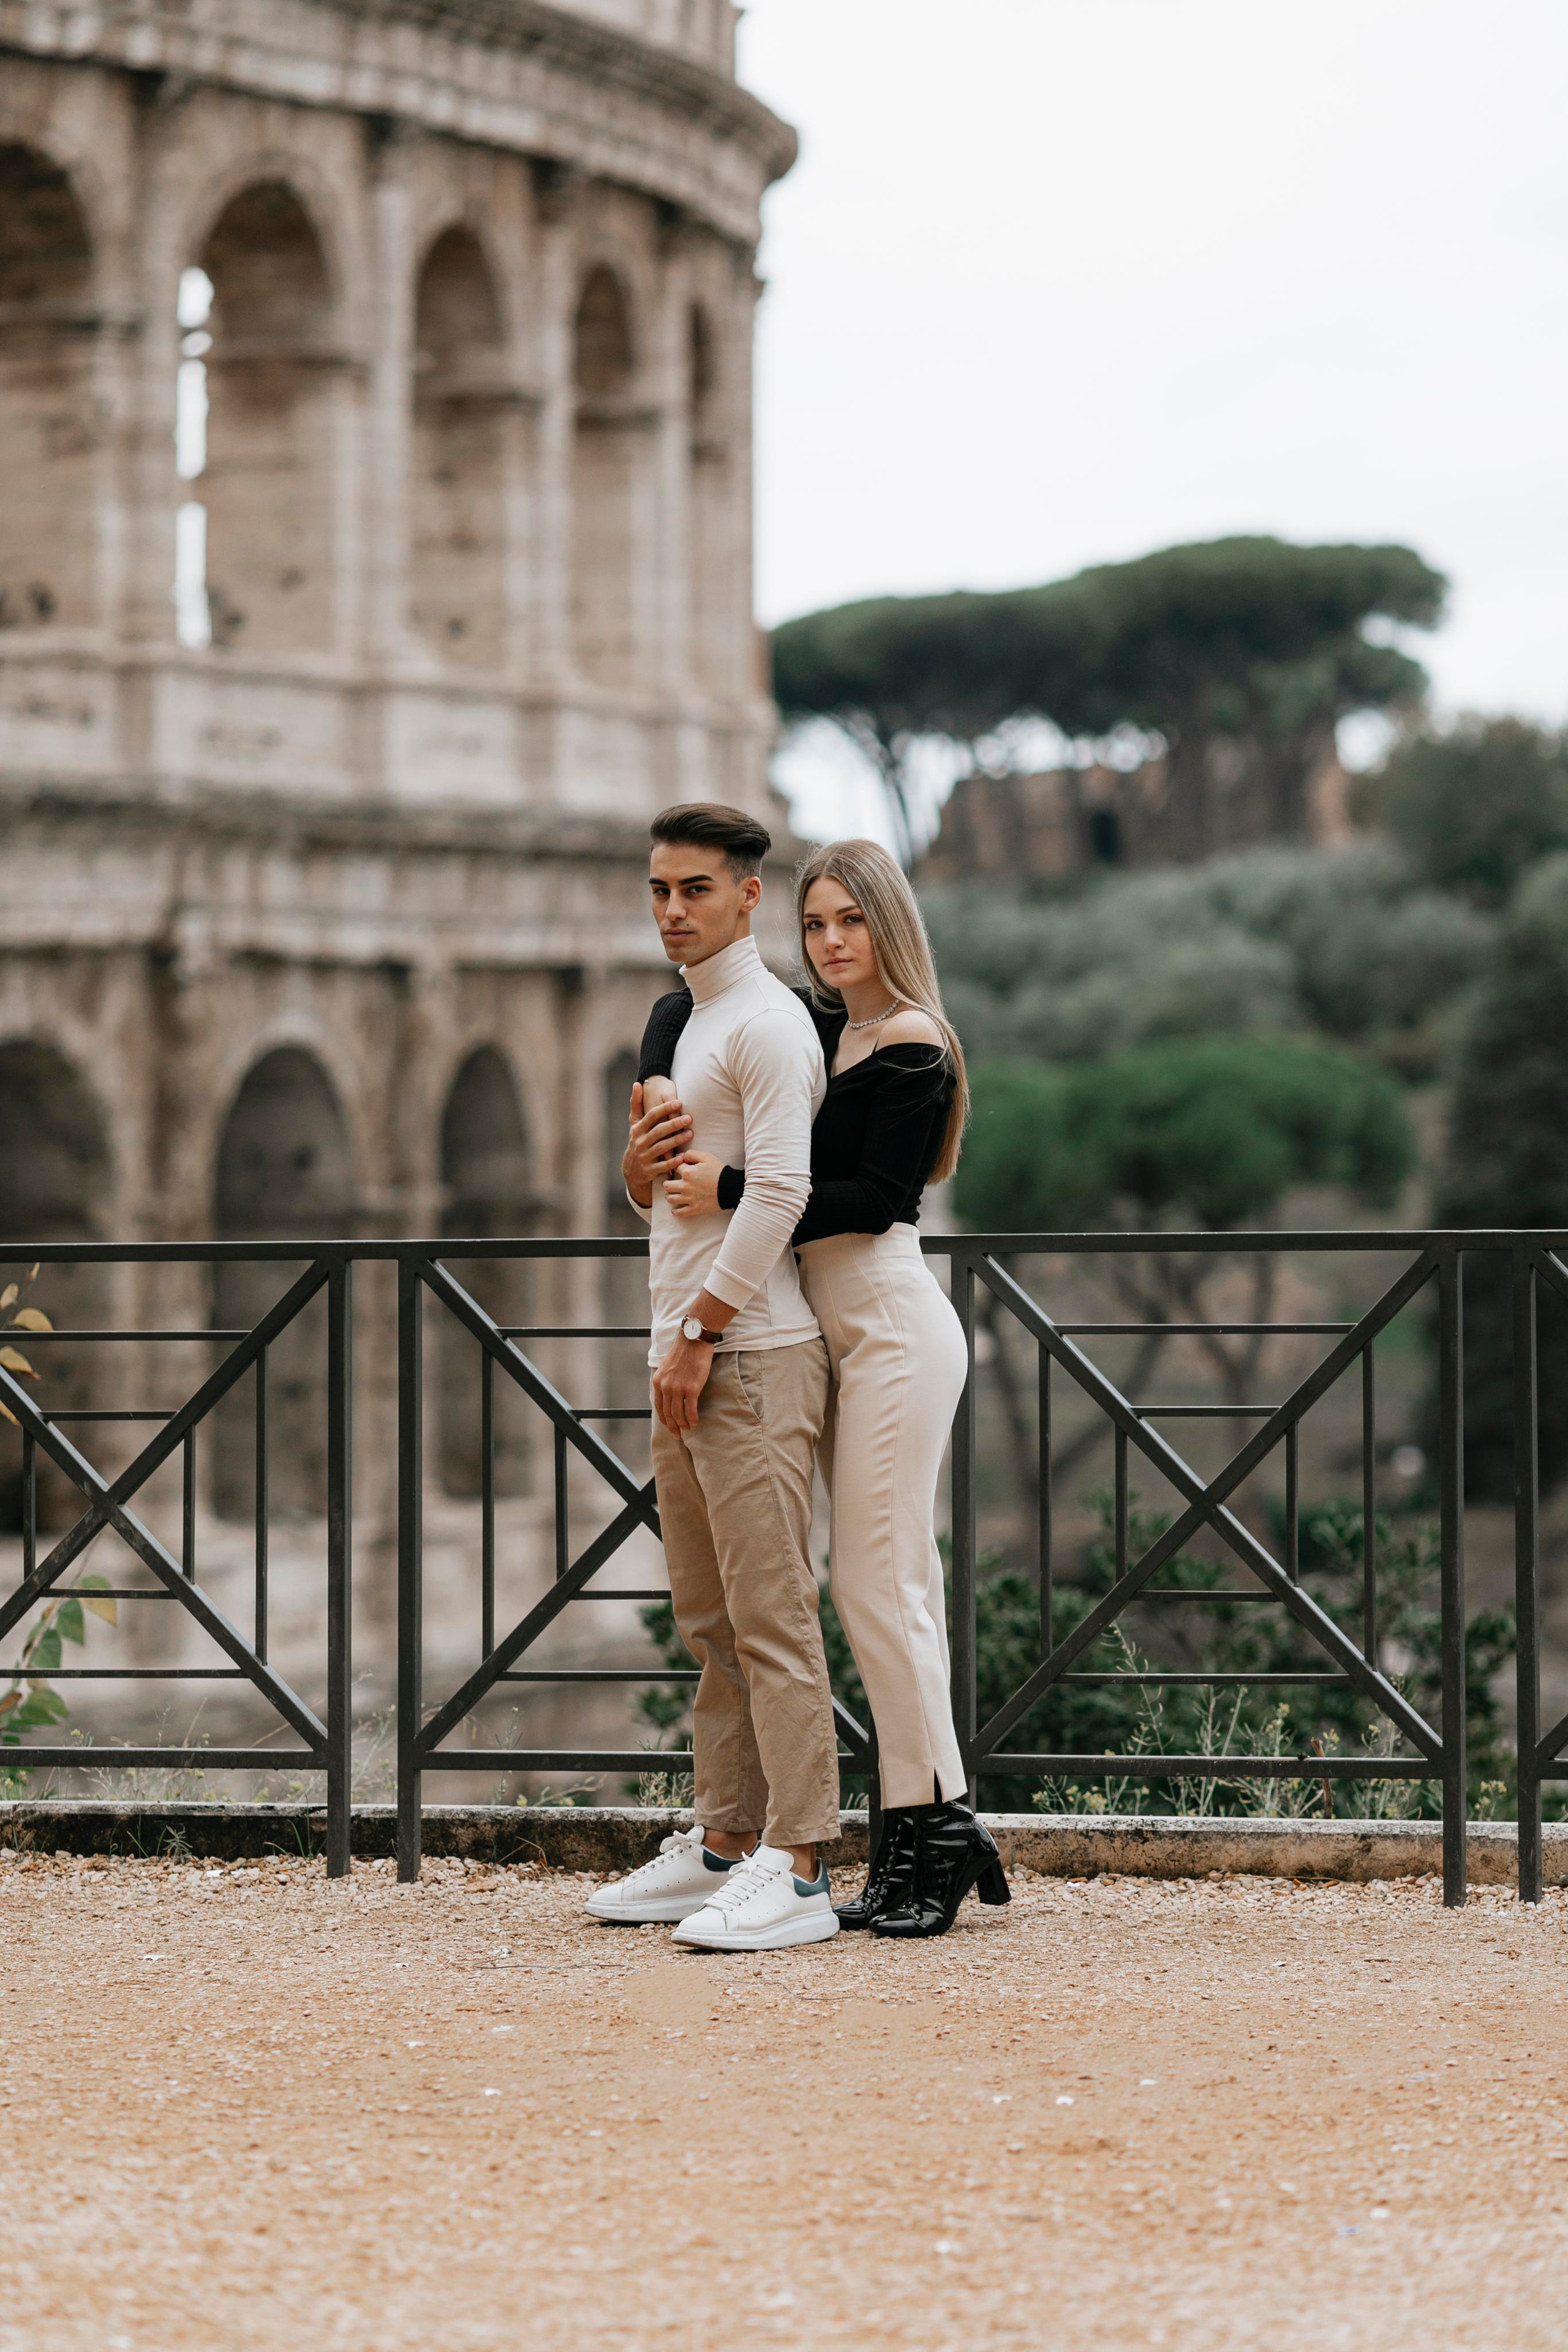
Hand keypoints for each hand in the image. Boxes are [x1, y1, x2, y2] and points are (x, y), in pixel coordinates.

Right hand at [622, 1081, 693, 1206]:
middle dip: (674, 1124)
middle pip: (658, 1131)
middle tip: (689, 1118)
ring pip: (662, 1147)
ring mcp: (644, 1157)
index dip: (664, 1108)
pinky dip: (672, 1162)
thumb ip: (636, 1104)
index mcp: (637, 1129)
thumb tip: (637, 1083)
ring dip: (676, 1141)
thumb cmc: (637, 1140)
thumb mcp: (634, 1124)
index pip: (651, 1116)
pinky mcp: (650, 1170)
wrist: (631, 1170)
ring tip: (690, 1134)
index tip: (678, 1102)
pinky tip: (683, 1157)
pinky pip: (662, 1165)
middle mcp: (640, 1142)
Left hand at [652, 1332, 713, 1433]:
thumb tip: (670, 1393)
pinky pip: (690, 1410)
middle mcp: (665, 1387)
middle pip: (667, 1413)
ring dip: (683, 1424)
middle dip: (672, 1426)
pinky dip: (692, 1418)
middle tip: (678, 1435)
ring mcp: (678, 1388)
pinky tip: (695, 1422)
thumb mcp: (667, 1367)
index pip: (658, 1407)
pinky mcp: (691, 1388)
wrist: (694, 1340)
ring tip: (687, 1429)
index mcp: (658, 1381)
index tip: (669, 1426)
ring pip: (678, 1414)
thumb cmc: (684, 1351)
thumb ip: (666, 1380)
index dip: (664, 1419)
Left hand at [662, 1150, 725, 1218]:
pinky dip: (676, 1211)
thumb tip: (681, 1156)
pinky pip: (679, 1212)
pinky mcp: (694, 1209)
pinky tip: (675, 1209)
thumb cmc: (720, 1171)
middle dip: (667, 1182)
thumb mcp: (707, 1157)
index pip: (674, 1167)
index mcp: (687, 1173)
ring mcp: (689, 1199)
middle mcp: (685, 1186)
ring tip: (671, 1194)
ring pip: (670, 1198)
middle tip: (671, 1182)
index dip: (677, 1166)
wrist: (731, 1188)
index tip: (680, 1167)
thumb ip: (692, 1154)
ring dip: (669, 1196)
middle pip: (667, 1185)